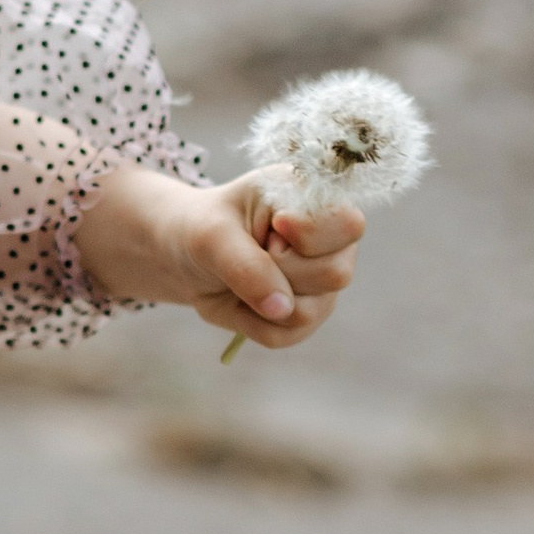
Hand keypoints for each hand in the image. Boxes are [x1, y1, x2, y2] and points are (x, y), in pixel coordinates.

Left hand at [72, 162, 363, 354]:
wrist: (186, 256)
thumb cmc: (204, 228)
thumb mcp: (213, 236)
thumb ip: (248, 266)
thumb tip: (282, 309)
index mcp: (315, 198)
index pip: (347, 224)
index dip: (308, 234)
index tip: (273, 226)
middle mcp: (331, 241)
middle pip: (336, 273)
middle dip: (281, 270)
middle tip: (254, 250)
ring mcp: (323, 281)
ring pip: (312, 311)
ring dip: (263, 300)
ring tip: (244, 276)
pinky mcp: (309, 314)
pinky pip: (289, 334)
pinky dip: (254, 323)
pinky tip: (243, 299)